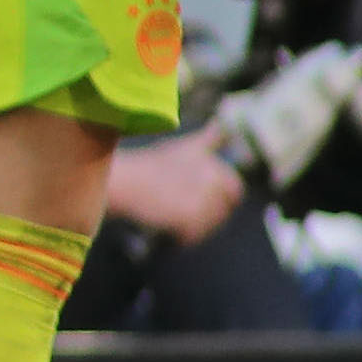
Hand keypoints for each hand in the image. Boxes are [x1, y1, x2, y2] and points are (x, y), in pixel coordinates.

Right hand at [103, 130, 247, 245]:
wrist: (127, 181)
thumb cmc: (151, 165)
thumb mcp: (184, 146)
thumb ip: (208, 138)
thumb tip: (221, 123)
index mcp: (216, 165)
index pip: (234, 191)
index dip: (219, 199)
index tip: (197, 200)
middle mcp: (215, 180)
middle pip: (223, 212)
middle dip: (207, 216)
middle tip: (180, 211)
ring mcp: (205, 199)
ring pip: (209, 226)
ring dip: (193, 228)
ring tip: (170, 216)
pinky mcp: (192, 217)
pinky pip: (194, 236)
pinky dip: (182, 238)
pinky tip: (168, 227)